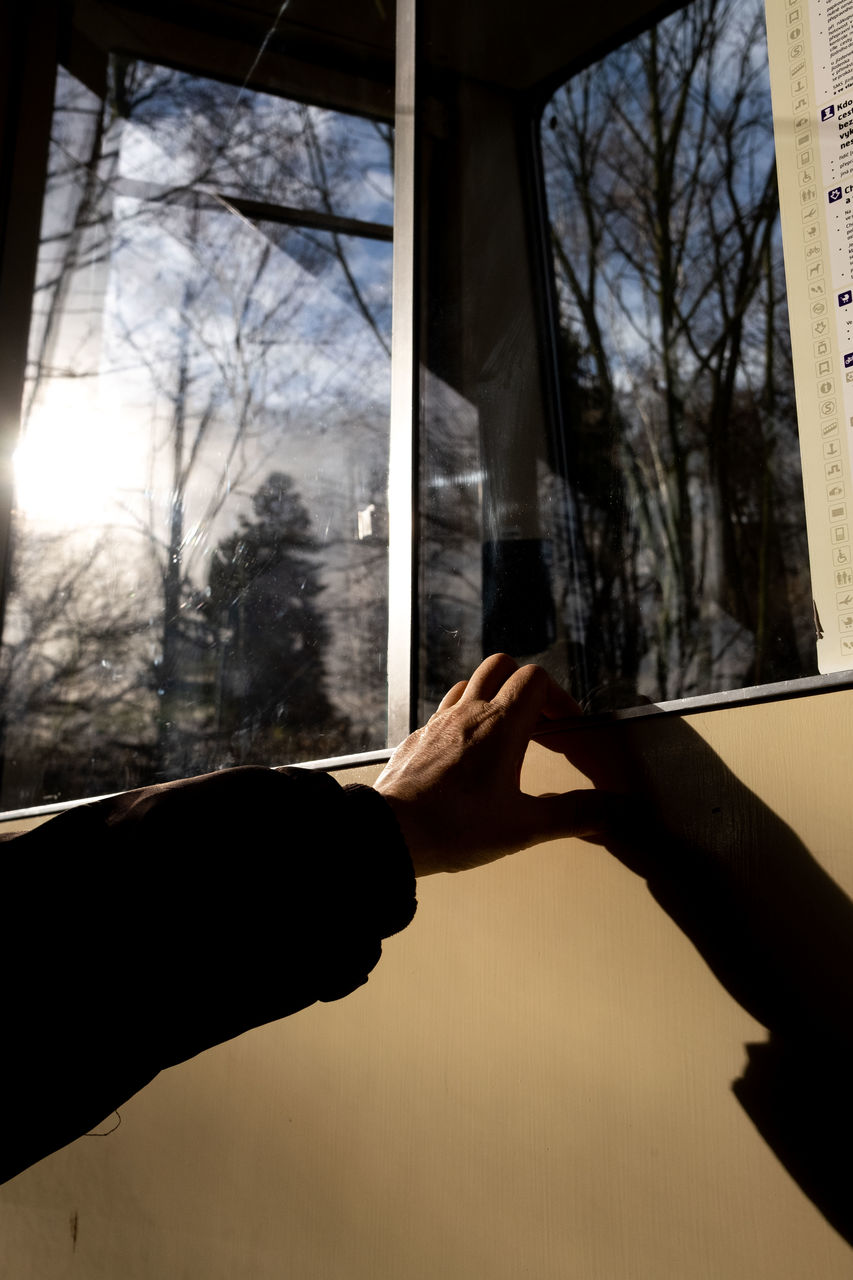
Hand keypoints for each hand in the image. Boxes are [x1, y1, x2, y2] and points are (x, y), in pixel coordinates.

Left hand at [373, 653, 619, 875]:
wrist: (389, 834)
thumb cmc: (454, 828)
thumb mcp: (523, 827)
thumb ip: (573, 815)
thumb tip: (613, 809)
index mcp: (500, 725)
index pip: (536, 679)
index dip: (558, 697)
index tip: (567, 729)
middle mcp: (467, 712)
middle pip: (501, 666)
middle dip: (525, 687)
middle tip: (538, 723)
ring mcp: (437, 722)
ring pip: (469, 684)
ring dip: (492, 697)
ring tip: (505, 735)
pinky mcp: (416, 739)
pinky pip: (443, 711)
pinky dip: (462, 719)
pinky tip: (467, 754)